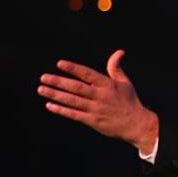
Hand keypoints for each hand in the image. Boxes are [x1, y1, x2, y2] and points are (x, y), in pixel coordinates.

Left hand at [37, 49, 158, 153]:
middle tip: (43, 77)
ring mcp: (96, 109)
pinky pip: (74, 115)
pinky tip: (50, 105)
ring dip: (56, 95)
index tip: (60, 64)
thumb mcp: (125, 82)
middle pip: (77, 88)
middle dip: (59, 82)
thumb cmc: (129, 101)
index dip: (73, 68)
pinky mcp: (93, 121)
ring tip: (41, 89)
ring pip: (72, 101)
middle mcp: (101, 96)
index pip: (88, 74)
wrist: (136, 124)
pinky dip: (61, 110)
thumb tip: (119, 52)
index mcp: (108, 85)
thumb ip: (116, 67)